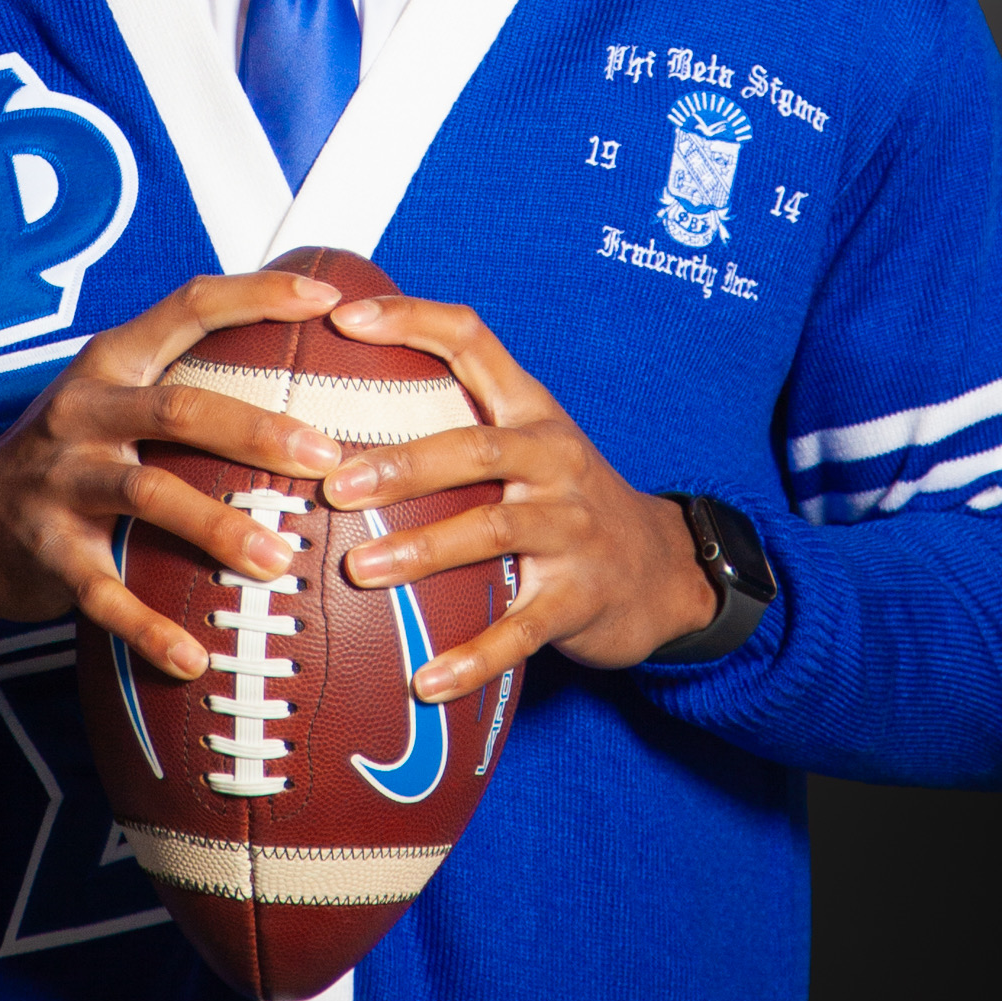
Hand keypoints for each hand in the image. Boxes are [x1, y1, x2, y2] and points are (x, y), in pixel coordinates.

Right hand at [0, 270, 346, 681]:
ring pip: (149, 494)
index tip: (327, 297)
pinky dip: (149, 626)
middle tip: (326, 455)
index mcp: (112, 361)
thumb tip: (305, 367)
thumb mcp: (113, 393)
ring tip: (279, 560)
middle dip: (255, 429)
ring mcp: (63, 481)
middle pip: (179, 408)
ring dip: (218, 526)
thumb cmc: (72, 449)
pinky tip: (196, 657)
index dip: (257, 295)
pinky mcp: (49, 550)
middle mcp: (84, 412)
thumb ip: (187, 375)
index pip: (189, 306)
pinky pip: (104, 592)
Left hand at [321, 295, 720, 700]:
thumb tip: (340, 400)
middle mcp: (555, 460)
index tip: (343, 318)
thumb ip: (457, 418)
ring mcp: (572, 529)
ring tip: (359, 570)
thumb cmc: (567, 499)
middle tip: (335, 484)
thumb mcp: (528, 443)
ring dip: (422, 551)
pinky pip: (520, 630)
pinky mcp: (580, 598)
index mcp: (531, 411)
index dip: (410, 320)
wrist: (666, 569)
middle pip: (475, 449)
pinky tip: (425, 682)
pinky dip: (472, 657)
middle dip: (402, 464)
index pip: (472, 341)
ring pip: (493, 531)